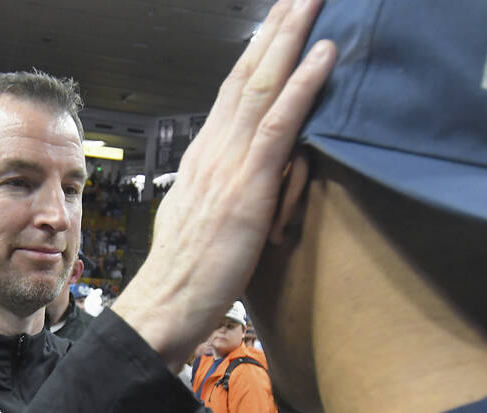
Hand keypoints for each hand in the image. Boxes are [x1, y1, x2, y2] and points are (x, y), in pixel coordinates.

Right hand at [112, 0, 335, 365]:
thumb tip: (262, 178)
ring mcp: (229, 167)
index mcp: (203, 160)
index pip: (233, 94)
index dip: (257, 55)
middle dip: (276, 29)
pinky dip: (302, 86)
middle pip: (247, 77)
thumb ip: (230, 194)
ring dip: (291, 39)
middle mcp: (213, 153)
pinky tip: (324, 55)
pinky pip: (278, 126)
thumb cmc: (185, 278)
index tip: (277, 23)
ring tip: (312, 1)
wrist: (162, 307)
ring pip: (263, 87)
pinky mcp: (247, 189)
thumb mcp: (205, 225)